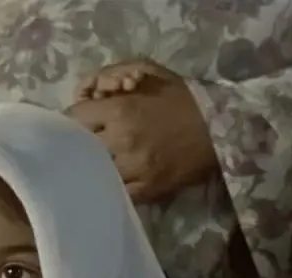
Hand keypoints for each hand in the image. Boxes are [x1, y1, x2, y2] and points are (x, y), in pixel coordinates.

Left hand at [66, 60, 216, 202]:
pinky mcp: (146, 189)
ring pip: (94, 171)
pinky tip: (109, 179)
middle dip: (78, 142)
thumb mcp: (149, 71)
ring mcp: (133, 169)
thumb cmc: (182, 97)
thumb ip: (114, 74)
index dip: (72, 119)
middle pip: (79, 146)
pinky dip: (108, 186)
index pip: (73, 118)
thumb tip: (88, 91)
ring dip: (91, 165)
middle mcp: (121, 142)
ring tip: (93, 162)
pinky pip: (115, 192)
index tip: (77, 122)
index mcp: (119, 110)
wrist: (219, 128)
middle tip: (82, 142)